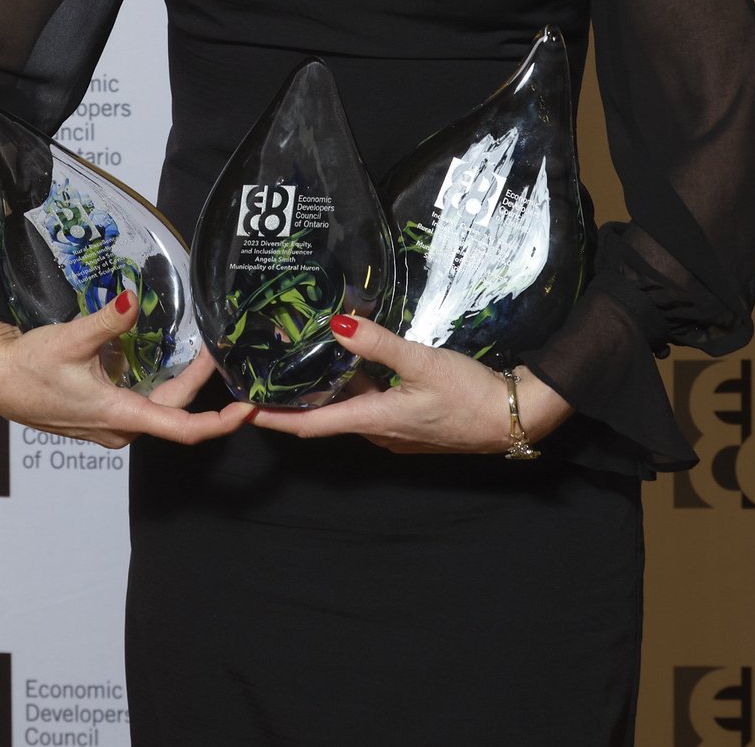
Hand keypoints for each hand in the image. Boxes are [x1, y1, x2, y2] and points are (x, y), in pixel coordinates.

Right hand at [0, 298, 253, 451]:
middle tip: (217, 347)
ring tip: (201, 351)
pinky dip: (160, 383)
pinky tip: (163, 358)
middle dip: (200, 381)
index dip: (218, 422)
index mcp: (120, 414)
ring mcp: (113, 425)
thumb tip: (132, 300)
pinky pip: (144, 403)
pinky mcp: (104, 416)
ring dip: (181, 383)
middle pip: (176, 409)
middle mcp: (121, 427)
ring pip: (160, 407)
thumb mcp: (69, 340)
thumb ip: (105, 322)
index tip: (246, 410)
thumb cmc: (29, 367)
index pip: (182, 428)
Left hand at [248, 314, 572, 454]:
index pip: (310, 425)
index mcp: (373, 421)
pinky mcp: (409, 422)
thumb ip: (378, 344)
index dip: (273, 417)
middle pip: (324, 416)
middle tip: (264, 368)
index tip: (240, 406)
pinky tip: (349, 360)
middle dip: (293, 397)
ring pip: (347, 408)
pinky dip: (351, 386)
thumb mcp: (422, 363)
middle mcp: (377, 431)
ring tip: (297, 356)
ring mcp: (394, 430)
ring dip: (323, 388)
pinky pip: (368, 405)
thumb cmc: (469, 394)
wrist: (513, 417)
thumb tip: (335, 323)